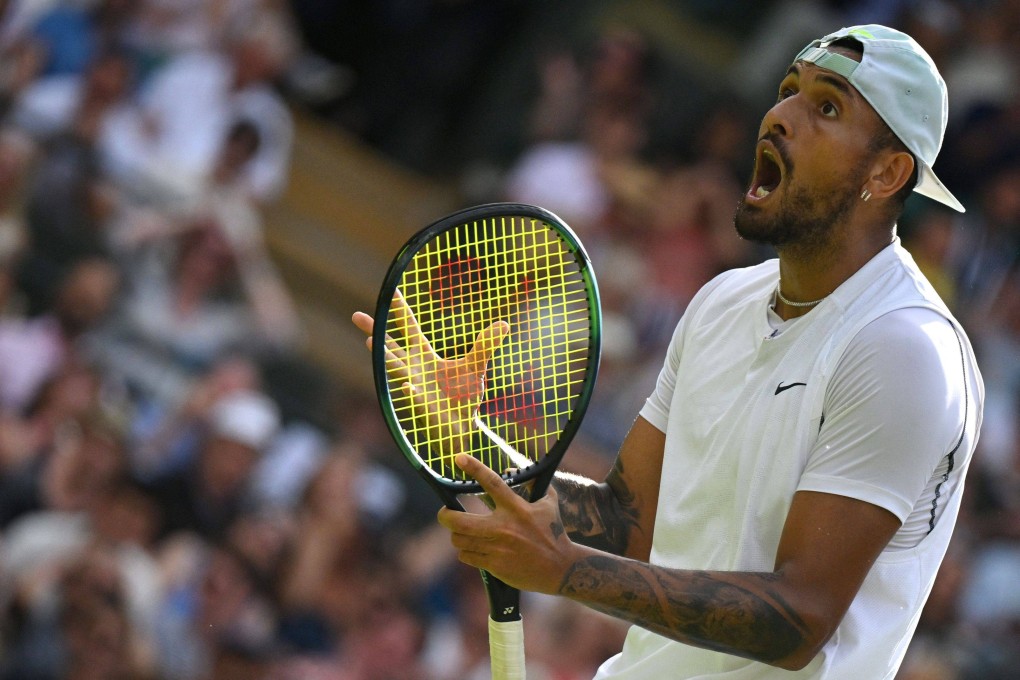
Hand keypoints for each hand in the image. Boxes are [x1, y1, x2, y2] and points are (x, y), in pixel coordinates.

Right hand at [352, 290, 509, 457]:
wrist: (462, 428)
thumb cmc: (462, 397)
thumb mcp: (475, 367)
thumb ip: (484, 346)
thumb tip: (504, 325)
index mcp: (424, 356)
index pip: (409, 328)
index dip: (400, 311)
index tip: (390, 292)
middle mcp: (414, 369)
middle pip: (390, 347)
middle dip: (375, 331)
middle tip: (357, 315)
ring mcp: (415, 387)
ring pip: (396, 369)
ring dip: (384, 357)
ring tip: (370, 341)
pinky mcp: (423, 407)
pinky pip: (414, 398)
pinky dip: (410, 392)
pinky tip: (408, 386)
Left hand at [437, 454, 580, 594]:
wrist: (561, 568)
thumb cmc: (554, 532)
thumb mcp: (549, 504)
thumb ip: (533, 484)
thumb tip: (512, 470)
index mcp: (517, 508)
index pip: (492, 483)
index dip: (474, 468)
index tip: (459, 457)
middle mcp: (504, 527)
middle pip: (460, 520)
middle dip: (445, 515)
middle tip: (444, 513)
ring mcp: (497, 548)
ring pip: (459, 539)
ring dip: (457, 535)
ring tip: (461, 532)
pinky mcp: (495, 566)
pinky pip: (467, 556)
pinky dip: (466, 552)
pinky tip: (473, 549)